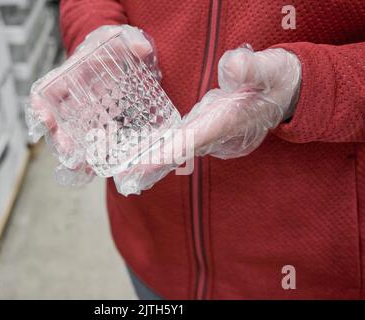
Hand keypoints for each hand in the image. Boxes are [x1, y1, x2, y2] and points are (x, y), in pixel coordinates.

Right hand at [25, 24, 158, 185]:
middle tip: (68, 152)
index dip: (41, 105)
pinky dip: (91, 154)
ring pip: (72, 136)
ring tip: (80, 168)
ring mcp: (84, 112)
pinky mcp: (99, 121)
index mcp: (71, 75)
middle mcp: (73, 97)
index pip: (48, 90)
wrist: (115, 54)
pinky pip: (91, 140)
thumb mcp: (117, 38)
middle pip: (58, 121)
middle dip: (60, 138)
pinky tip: (95, 169)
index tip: (42, 117)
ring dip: (74, 153)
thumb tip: (142, 49)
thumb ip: (129, 41)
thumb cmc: (110, 45)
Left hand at [114, 45, 300, 194]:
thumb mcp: (271, 68)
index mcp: (230, 121)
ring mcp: (215, 138)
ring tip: (126, 175)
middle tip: (125, 180)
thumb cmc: (278, 79)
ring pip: (180, 151)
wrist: (287, 94)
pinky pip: (183, 145)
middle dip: (154, 166)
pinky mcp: (210, 133)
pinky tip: (144, 157)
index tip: (146, 163)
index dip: (171, 150)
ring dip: (155, 162)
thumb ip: (252, 69)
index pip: (196, 137)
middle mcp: (220, 136)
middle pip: (182, 153)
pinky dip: (164, 152)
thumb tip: (233, 67)